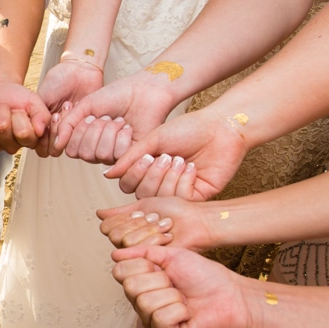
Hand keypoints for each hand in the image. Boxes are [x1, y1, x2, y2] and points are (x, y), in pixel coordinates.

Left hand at [0, 81, 49, 152]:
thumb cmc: (17, 98)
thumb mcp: (34, 101)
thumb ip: (42, 115)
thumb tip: (40, 131)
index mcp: (29, 139)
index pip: (23, 133)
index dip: (19, 117)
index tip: (21, 111)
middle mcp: (12, 146)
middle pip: (3, 129)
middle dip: (3, 111)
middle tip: (7, 109)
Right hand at [35, 61, 103, 154]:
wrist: (80, 69)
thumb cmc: (59, 79)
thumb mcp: (41, 97)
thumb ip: (36, 118)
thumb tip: (35, 135)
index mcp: (44, 124)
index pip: (40, 144)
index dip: (42, 135)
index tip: (46, 118)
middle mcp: (58, 129)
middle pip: (54, 146)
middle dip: (55, 129)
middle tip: (57, 112)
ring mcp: (73, 128)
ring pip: (68, 142)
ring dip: (67, 125)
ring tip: (68, 106)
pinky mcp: (87, 125)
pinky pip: (83, 135)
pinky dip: (80, 123)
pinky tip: (77, 107)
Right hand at [52, 75, 177, 158]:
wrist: (143, 90)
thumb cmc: (116, 95)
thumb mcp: (85, 105)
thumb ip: (67, 124)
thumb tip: (57, 144)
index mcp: (86, 139)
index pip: (71, 149)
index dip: (79, 132)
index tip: (90, 115)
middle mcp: (98, 149)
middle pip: (85, 154)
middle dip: (95, 130)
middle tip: (107, 117)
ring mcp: (115, 154)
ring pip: (101, 154)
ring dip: (109, 132)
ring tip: (119, 120)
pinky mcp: (131, 156)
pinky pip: (118, 155)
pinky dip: (122, 137)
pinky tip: (128, 127)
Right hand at [97, 196, 213, 251]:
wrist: (195, 220)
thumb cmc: (175, 211)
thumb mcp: (143, 204)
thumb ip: (120, 211)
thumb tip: (99, 213)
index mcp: (127, 231)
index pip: (107, 226)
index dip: (124, 218)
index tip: (142, 213)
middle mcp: (131, 245)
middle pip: (116, 234)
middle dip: (138, 223)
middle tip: (155, 219)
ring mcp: (141, 255)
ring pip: (127, 241)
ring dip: (149, 229)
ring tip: (163, 228)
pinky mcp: (151, 262)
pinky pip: (141, 249)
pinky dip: (157, 238)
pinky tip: (168, 238)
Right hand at [104, 108, 245, 199]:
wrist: (220, 128)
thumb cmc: (188, 129)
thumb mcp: (154, 139)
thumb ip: (130, 157)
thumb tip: (108, 175)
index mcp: (148, 169)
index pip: (128, 185)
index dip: (134, 175)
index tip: (147, 157)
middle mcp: (161, 182)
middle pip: (142, 195)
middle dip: (153, 175)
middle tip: (167, 157)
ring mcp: (178, 191)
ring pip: (160, 199)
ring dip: (169, 178)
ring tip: (180, 160)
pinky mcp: (197, 197)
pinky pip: (180, 199)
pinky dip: (183, 182)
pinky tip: (192, 169)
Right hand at [110, 245, 255, 327]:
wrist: (231, 295)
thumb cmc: (205, 276)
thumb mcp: (172, 255)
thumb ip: (142, 252)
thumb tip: (114, 255)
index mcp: (141, 284)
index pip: (120, 272)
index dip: (143, 265)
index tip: (163, 268)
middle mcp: (142, 304)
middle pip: (131, 287)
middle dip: (159, 280)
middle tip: (176, 285)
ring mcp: (151, 323)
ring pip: (145, 303)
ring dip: (172, 296)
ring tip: (184, 300)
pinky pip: (159, 318)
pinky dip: (179, 311)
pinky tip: (187, 314)